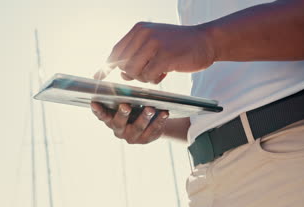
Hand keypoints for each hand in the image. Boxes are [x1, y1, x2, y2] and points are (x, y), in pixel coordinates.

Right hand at [90, 102, 169, 143]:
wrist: (150, 125)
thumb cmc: (134, 109)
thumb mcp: (126, 104)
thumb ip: (122, 99)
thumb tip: (122, 87)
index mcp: (111, 120)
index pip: (102, 116)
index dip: (97, 110)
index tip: (94, 102)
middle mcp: (119, 131)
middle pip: (119, 123)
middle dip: (122, 114)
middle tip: (125, 105)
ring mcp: (132, 137)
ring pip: (138, 127)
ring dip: (144, 117)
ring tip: (150, 109)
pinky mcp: (146, 139)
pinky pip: (153, 130)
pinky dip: (159, 121)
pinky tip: (164, 112)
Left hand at [94, 22, 214, 82]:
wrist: (206, 41)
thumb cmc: (179, 45)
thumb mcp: (155, 43)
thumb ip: (137, 54)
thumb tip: (121, 74)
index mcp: (139, 30)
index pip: (116, 51)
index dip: (106, 67)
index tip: (97, 78)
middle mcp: (144, 34)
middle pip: (123, 65)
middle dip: (132, 75)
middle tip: (149, 73)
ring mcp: (154, 45)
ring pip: (134, 72)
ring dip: (145, 78)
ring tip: (158, 71)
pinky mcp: (164, 57)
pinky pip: (148, 77)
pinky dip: (155, 80)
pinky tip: (165, 73)